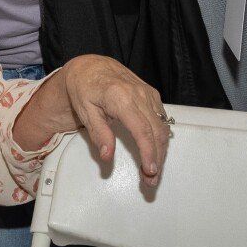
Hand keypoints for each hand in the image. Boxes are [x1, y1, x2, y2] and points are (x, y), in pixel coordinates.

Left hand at [22, 55, 170, 181]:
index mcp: (121, 98)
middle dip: (157, 159)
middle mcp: (139, 94)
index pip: (142, 131)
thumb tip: (107, 156)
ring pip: (162, 127)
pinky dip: (161, 137)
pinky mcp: (151, 94)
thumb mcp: (85, 111)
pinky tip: (155, 150)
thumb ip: (99, 134)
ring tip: (153, 170)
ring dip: (161, 151)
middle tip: (151, 180)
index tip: (150, 170)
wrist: (89, 66)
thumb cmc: (84, 87)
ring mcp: (147, 93)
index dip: (149, 153)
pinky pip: (162, 118)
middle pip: (156, 132)